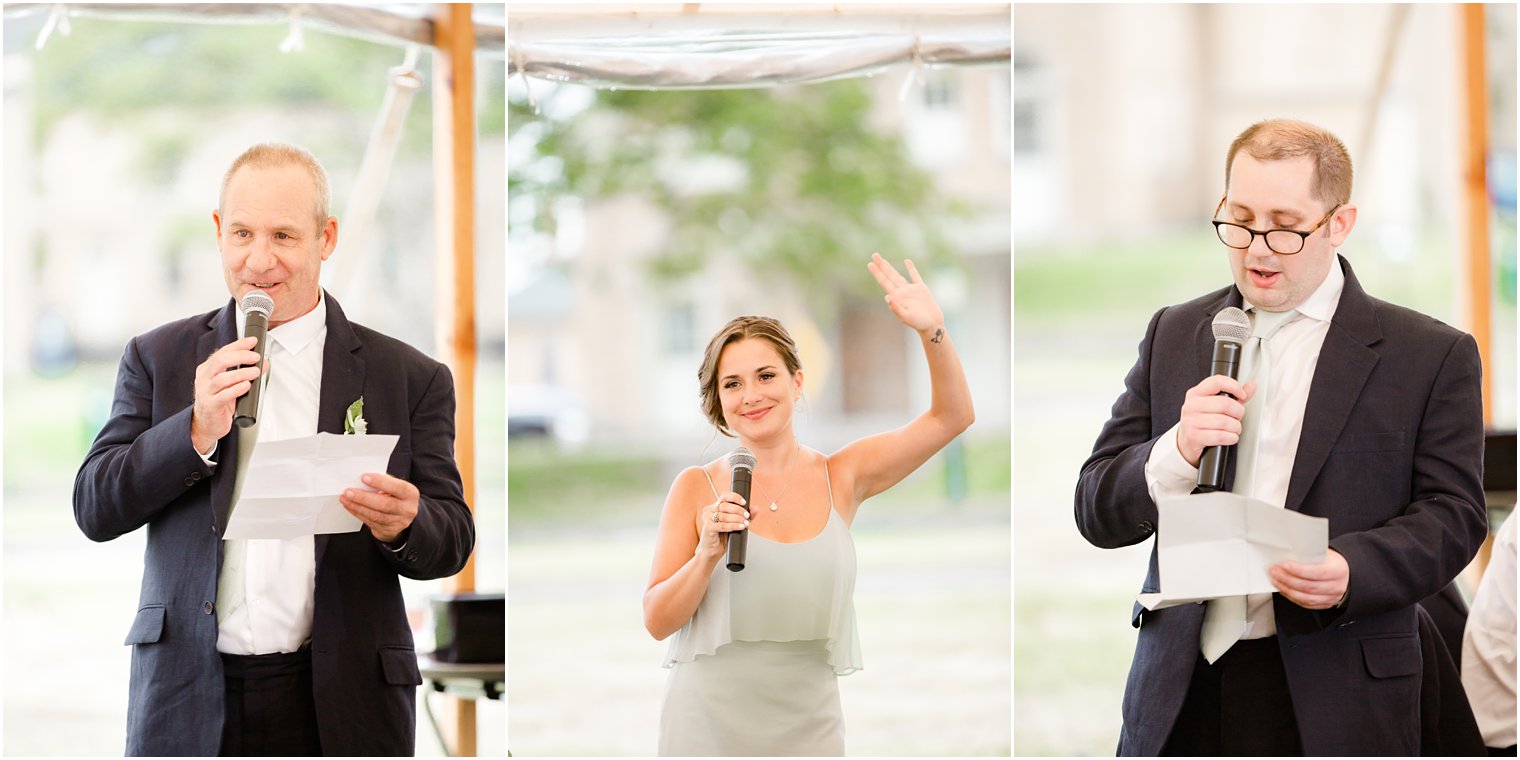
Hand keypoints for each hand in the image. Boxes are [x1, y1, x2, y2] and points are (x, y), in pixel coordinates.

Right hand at [191, 336, 262, 453]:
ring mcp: (205, 392)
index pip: (222, 352)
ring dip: (241, 373)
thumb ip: (245, 372)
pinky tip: (246, 386)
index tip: (252, 341)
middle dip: (240, 356)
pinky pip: (223, 395)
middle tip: (256, 358)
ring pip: (222, 378)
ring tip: (255, 372)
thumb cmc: (219, 401)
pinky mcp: (211, 405)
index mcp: (208, 369)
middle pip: (220, 361)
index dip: (238, 345)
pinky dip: (236, 389)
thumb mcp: (231, 384)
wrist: (207, 423)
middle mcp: (204, 378)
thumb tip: (264, 363)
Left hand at [341, 472, 419, 543]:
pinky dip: (357, 513)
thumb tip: (364, 480)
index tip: (364, 477)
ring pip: (375, 515)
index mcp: (411, 494)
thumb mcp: (396, 487)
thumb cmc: (396, 496)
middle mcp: (407, 509)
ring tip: (345, 498)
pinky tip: (349, 506)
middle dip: (364, 497)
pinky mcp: (388, 530)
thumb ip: (385, 482)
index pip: (397, 487)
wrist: (402, 517)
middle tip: (349, 491)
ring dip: (357, 506)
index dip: (381, 483)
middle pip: (385, 504)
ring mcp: (398, 522)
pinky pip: (370, 522)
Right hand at [695, 491, 749, 561]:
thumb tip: (755, 509)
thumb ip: (744, 516)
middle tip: (747, 516)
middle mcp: (710, 510)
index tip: (744, 502)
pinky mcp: (707, 527)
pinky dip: (732, 526)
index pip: (725, 496)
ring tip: (745, 524)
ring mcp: (707, 518)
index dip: (735, 497)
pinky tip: (740, 527)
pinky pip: (722, 525)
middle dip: (739, 510)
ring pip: (724, 515)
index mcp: (716, 506)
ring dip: (737, 519)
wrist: (713, 551)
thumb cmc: (722, 537)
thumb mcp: (735, 524)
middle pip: (725, 505)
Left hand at [868, 253, 945, 337]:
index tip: (870, 264)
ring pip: (898, 275)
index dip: (877, 273)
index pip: (884, 282)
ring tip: (882, 259)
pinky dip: (911, 268)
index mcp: (896, 297)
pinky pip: (915, 276)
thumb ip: (896, 307)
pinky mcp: (921, 289)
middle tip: (874, 255)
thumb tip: (887, 297)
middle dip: (881, 266)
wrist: (932, 325)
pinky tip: (907, 261)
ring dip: (890, 267)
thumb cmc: (918, 323)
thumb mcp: (905, 317)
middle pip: (889, 276)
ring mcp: (911, 290)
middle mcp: (902, 292)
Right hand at [1176, 375, 1255, 466]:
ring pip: (1224, 422)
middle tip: (1238, 416)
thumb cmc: (1203, 422)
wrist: (1187, 441)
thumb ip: (1235, 395)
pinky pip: (1220, 436)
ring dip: (1236, 428)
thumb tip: (1251, 386)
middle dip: (1238, 412)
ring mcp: (1191, 421)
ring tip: (1234, 429)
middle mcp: (1191, 406)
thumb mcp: (1216, 406)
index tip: (1242, 395)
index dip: (1234, 386)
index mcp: (1196, 393)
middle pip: (1225, 404)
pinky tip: (1230, 437)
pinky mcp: (1194, 437)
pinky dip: (1231, 438)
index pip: (1217, 382)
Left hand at [1270, 550, 1349, 609]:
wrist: (1346, 575)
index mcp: (1338, 570)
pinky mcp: (1324, 604)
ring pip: (1305, 598)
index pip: (1316, 572)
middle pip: (1308, 586)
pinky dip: (1291, 597)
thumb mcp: (1326, 554)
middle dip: (1287, 579)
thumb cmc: (1333, 562)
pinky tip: (1284, 589)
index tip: (1283, 565)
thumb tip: (1288, 551)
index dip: (1298, 570)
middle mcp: (1336, 586)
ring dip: (1286, 589)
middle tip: (1274, 571)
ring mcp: (1331, 597)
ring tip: (1275, 580)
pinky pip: (1305, 604)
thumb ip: (1311, 554)